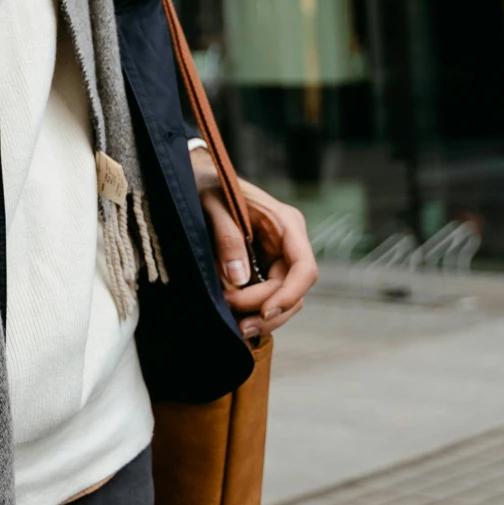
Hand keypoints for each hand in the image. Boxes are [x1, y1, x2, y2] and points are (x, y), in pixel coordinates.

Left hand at [190, 150, 316, 342]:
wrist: (199, 176)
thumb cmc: (208, 184)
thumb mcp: (212, 203)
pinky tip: (238, 321)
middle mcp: (289, 242)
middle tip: (236, 322)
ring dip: (263, 317)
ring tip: (237, 328)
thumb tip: (238, 278)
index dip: (289, 294)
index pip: (304, 268)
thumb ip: (226, 237)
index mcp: (285, 222)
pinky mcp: (265, 266)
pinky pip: (268, 295)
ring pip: (284, 298)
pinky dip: (255, 310)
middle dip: (267, 310)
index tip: (265, 311)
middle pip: (293, 290)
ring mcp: (278, 256)